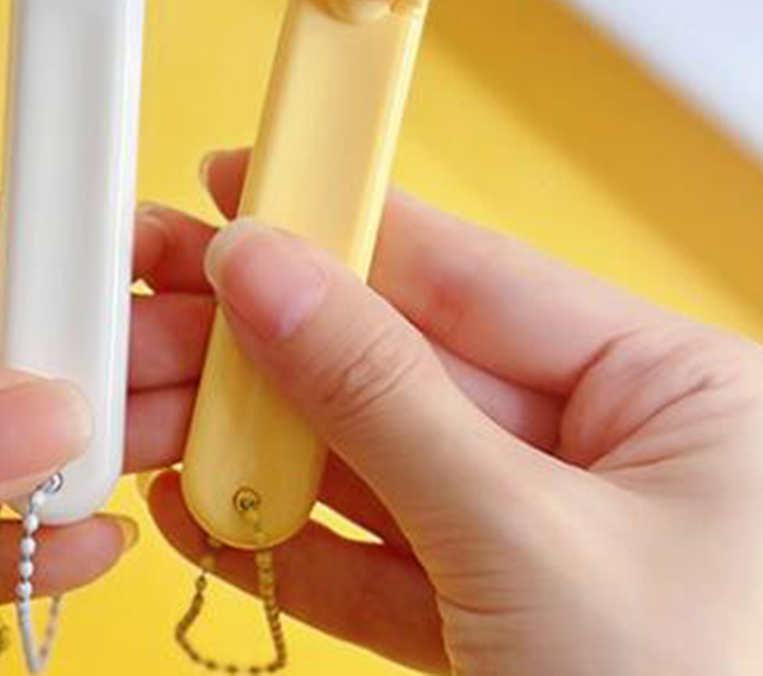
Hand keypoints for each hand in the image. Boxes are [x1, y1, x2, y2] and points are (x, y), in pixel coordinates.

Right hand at [144, 151, 762, 674]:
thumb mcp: (533, 548)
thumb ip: (384, 398)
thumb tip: (268, 269)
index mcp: (670, 393)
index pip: (472, 269)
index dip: (341, 220)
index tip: (234, 186)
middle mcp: (611, 455)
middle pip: (402, 362)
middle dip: (265, 347)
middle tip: (147, 312)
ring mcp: (548, 546)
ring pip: (375, 461)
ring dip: (255, 447)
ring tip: (146, 414)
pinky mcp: (499, 630)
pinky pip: (379, 559)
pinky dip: (289, 541)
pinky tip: (203, 510)